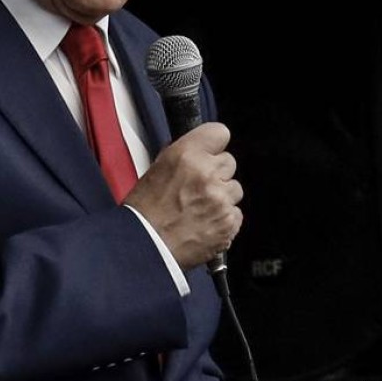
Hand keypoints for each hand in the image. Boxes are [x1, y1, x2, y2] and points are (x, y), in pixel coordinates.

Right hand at [124, 122, 242, 268]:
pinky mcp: (228, 222)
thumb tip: (200, 151)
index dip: (214, 144)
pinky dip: (224, 218)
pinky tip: (205, 223)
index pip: (219, 133)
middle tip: (199, 186)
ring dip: (222, 196)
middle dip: (217, 172)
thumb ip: (184, 156)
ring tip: (200, 208)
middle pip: (229, 161)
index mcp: (186, 155)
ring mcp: (221, 199)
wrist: (146, 247)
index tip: (211, 151)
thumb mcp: (158, 169)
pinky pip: (236, 213)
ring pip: (235, 188)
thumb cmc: (145, 211)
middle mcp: (207, 173)